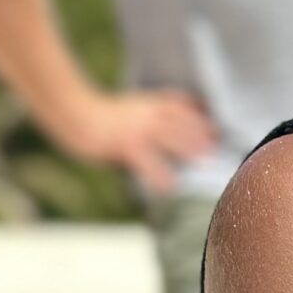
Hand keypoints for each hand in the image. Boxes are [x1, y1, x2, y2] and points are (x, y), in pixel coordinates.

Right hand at [59, 87, 214, 193]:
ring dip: (190, 151)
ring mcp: (138, 129)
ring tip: (206, 164)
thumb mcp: (133, 107)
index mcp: (152, 104)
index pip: (184, 106)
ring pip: (172, 139)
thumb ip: (154, 115)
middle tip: (219, 149)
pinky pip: (148, 163)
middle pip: (183, 123)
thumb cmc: (103, 114)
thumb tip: (174, 129)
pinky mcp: (126, 145)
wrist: (73, 111)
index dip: (202, 117)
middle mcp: (149, 114)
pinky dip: (160, 176)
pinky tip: (169, 188)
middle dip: (202, 135)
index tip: (219, 129)